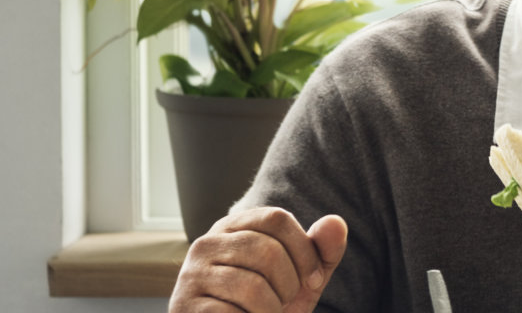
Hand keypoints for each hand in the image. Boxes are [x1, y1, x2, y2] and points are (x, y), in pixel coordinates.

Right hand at [170, 207, 347, 312]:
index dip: (305, 251)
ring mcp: (192, 275)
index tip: (313, 280)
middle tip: (283, 302)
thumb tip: (336, 222)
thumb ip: (321, 251)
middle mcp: (207, 244)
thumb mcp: (302, 277)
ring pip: (252, 285)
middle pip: (267, 251)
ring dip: (272, 308)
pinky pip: (233, 312)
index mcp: (235, 226)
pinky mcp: (185, 306)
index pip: (277, 218)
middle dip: (290, 285)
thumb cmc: (270, 304)